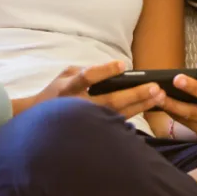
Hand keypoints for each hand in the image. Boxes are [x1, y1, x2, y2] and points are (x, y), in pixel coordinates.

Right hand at [30, 61, 166, 119]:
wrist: (38, 121)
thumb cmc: (55, 93)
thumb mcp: (64, 75)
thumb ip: (84, 71)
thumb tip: (110, 70)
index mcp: (68, 88)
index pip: (87, 77)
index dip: (104, 71)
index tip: (122, 65)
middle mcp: (79, 106)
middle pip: (109, 100)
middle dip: (134, 94)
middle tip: (154, 87)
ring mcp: (87, 121)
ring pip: (118, 114)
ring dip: (140, 105)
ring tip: (158, 96)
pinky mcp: (94, 130)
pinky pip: (117, 123)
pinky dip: (134, 114)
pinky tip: (148, 107)